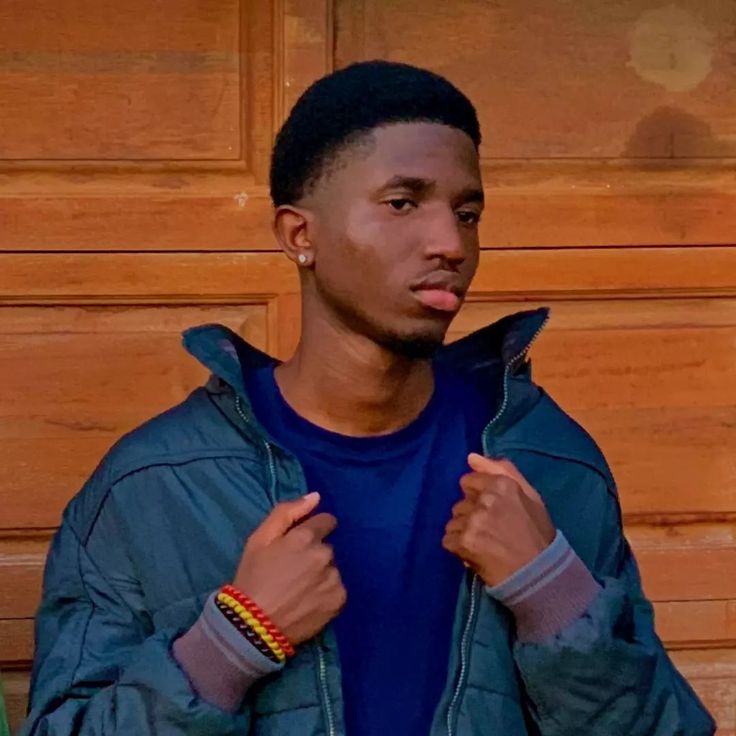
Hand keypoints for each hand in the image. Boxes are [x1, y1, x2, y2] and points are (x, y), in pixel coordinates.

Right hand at [233, 492, 345, 645]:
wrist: (253, 626)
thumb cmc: (253, 578)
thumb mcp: (259, 539)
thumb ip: (287, 512)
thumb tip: (316, 496)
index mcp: (305, 537)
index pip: (326, 521)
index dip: (314, 530)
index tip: (300, 544)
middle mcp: (324, 554)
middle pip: (327, 547)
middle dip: (314, 554)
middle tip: (293, 571)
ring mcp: (334, 578)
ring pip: (331, 568)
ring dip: (321, 573)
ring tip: (299, 589)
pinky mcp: (339, 600)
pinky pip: (336, 589)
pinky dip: (326, 593)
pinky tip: (308, 601)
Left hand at [442, 453, 555, 586]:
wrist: (539, 573)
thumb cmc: (536, 534)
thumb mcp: (529, 496)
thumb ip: (502, 470)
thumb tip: (472, 457)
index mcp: (501, 484)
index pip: (468, 481)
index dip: (477, 496)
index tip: (490, 511)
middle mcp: (485, 499)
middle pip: (460, 503)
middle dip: (471, 515)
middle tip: (491, 531)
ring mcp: (473, 521)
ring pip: (453, 521)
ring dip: (464, 532)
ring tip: (484, 543)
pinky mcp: (463, 542)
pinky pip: (448, 540)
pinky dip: (459, 548)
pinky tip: (476, 553)